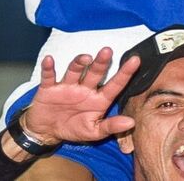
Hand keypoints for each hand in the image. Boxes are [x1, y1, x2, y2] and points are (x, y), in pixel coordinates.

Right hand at [22, 48, 140, 144]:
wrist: (47, 130)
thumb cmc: (74, 128)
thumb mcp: (93, 132)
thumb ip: (111, 126)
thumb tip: (131, 122)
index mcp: (98, 99)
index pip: (114, 85)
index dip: (125, 73)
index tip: (135, 60)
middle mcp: (84, 89)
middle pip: (95, 73)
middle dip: (101, 62)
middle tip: (108, 51)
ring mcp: (67, 86)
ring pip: (74, 71)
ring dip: (79, 63)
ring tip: (86, 58)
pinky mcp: (49, 88)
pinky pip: (49, 76)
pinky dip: (48, 68)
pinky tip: (49, 60)